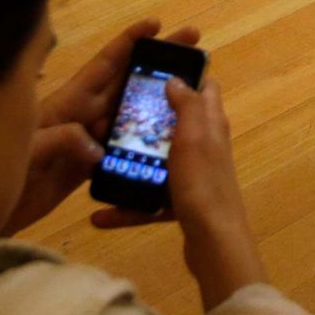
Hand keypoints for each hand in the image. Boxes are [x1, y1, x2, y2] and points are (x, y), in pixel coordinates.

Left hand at [1, 18, 199, 235]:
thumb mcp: (30, 149)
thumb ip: (63, 140)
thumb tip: (98, 146)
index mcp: (67, 103)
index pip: (104, 64)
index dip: (129, 41)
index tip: (156, 24)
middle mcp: (80, 116)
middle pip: (125, 84)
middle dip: (158, 66)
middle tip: (192, 52)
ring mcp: (82, 141)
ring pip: (126, 117)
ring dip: (154, 107)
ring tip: (188, 100)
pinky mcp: (82, 168)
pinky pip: (117, 150)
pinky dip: (140, 146)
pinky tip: (162, 148)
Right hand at [91, 77, 265, 309]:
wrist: (214, 241)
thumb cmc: (202, 182)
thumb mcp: (194, 136)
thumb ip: (188, 105)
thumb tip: (176, 79)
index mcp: (210, 125)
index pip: (205, 89)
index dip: (186, 77)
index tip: (153, 72)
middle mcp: (205, 147)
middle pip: (176, 125)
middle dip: (148, 121)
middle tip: (114, 118)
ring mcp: (194, 177)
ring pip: (159, 164)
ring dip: (133, 165)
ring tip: (101, 164)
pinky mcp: (183, 204)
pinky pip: (151, 201)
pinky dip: (129, 207)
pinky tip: (100, 216)